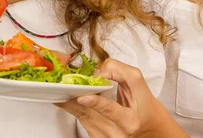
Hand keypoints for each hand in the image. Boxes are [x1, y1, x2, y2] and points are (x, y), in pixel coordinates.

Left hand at [58, 59, 186, 137]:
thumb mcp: (137, 81)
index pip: (110, 111)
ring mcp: (104, 137)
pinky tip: (65, 97)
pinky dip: (72, 105)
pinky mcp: (96, 137)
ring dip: (68, 101)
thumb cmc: (141, 101)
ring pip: (80, 116)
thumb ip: (118, 71)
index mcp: (129, 121)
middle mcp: (116, 133)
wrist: (145, 123)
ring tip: (57, 90)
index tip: (82, 97)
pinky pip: (79, 118)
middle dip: (73, 99)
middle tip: (60, 87)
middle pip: (89, 115)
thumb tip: (97, 71)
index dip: (96, 103)